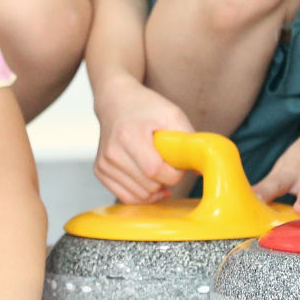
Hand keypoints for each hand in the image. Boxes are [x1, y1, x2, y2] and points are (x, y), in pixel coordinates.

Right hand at [95, 79, 193, 202]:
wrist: (116, 102)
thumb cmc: (146, 107)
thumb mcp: (172, 114)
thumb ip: (189, 140)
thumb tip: (199, 168)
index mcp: (129, 135)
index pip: (155, 171)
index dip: (174, 174)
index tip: (178, 165)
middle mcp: (112, 152)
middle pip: (148, 186)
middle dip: (165, 181)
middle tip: (167, 164)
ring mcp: (104, 163)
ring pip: (139, 196)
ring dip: (154, 189)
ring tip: (158, 171)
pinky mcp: (100, 171)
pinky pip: (126, 197)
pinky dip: (142, 195)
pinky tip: (150, 183)